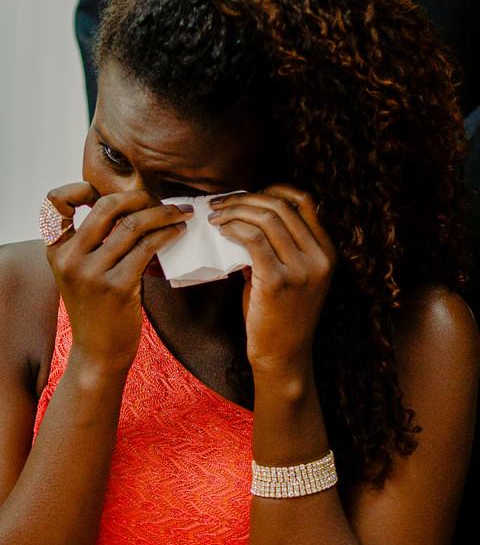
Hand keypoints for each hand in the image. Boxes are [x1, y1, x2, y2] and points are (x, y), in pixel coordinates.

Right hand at [44, 182, 191, 374]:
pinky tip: (177, 232)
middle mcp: (69, 259)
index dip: (77, 189)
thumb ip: (89, 242)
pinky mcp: (118, 287)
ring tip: (179, 213)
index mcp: (55, 251)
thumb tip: (125, 205)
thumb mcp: (77, 272)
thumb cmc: (95, 310)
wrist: (97, 353)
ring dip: (162, 213)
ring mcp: (92, 273)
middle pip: (106, 206)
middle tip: (158, 201)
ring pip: (132, 224)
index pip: (53, 203)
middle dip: (139, 197)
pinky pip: (147, 247)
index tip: (102, 193)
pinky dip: (167, 234)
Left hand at [208, 185, 334, 377]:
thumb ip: (278, 246)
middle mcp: (320, 256)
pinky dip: (234, 228)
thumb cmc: (279, 314)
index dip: (272, 190)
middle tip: (219, 204)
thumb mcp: (290, 274)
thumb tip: (245, 216)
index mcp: (327, 250)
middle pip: (282, 205)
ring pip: (266, 218)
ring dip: (234, 211)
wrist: (283, 354)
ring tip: (215, 216)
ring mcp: (302, 269)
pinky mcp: (279, 280)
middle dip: (245, 198)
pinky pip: (254, 240)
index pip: (304, 200)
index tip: (245, 195)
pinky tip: (221, 230)